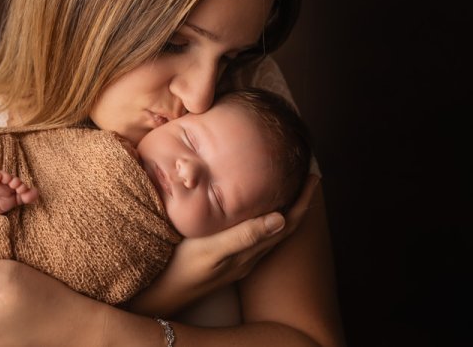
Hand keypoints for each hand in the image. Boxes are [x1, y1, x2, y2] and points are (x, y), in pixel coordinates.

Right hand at [127, 174, 319, 315]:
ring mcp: (236, 259)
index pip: (287, 223)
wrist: (158, 296)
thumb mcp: (211, 249)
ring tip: (288, 188)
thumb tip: (281, 218)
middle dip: (298, 201)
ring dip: (282, 208)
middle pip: (283, 226)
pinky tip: (251, 210)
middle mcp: (248, 257)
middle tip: (307, 176)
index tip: (314, 175)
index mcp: (249, 252)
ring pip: (269, 231)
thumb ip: (244, 235)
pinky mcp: (223, 258)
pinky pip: (253, 235)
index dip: (303, 200)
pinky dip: (262, 217)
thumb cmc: (179, 270)